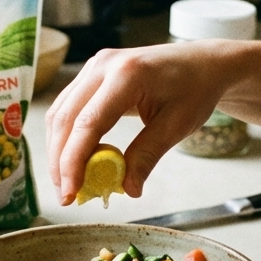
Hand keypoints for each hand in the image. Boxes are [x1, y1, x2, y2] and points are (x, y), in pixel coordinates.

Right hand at [44, 42, 238, 203]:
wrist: (202, 63)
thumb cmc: (195, 90)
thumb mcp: (178, 125)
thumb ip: (148, 155)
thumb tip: (128, 189)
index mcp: (127, 74)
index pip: (88, 122)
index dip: (74, 161)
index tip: (72, 193)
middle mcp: (104, 65)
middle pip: (65, 118)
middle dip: (60, 161)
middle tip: (67, 197)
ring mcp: (94, 66)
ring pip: (60, 113)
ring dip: (58, 151)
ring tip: (68, 184)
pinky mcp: (92, 74)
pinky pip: (68, 107)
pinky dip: (67, 137)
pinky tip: (74, 161)